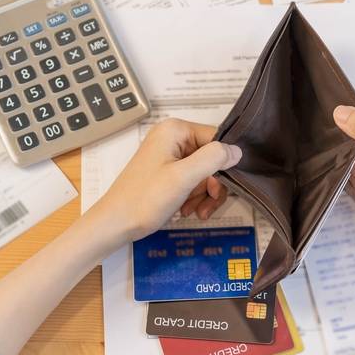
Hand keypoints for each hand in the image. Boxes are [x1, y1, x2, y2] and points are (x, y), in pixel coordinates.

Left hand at [87, 118, 240, 245]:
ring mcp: (169, 155)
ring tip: (193, 212)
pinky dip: (194, 197)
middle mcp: (173, 138)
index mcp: (175, 130)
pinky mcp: (167, 172)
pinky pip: (192, 181)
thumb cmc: (146, 199)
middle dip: (211, 185)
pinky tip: (186, 210)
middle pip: (212, 158)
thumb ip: (213, 159)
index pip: (217, 139)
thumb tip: (238, 150)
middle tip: (206, 206)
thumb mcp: (184, 177)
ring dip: (204, 195)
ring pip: (204, 173)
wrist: (116, 223)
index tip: (219, 188)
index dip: (223, 164)